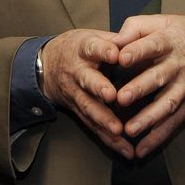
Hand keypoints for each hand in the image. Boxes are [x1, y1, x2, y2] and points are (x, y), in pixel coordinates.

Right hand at [39, 29, 133, 157]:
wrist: (46, 66)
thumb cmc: (77, 48)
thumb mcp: (91, 36)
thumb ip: (115, 39)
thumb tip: (139, 38)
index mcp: (83, 48)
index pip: (93, 47)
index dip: (103, 50)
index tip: (115, 54)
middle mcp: (77, 71)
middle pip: (87, 80)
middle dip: (99, 88)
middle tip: (112, 96)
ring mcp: (75, 92)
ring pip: (88, 107)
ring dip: (103, 119)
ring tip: (118, 130)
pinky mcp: (77, 111)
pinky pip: (92, 126)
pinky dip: (108, 139)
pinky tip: (124, 148)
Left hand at [112, 15, 184, 158]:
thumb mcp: (165, 21)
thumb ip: (137, 27)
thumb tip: (113, 41)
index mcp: (170, 40)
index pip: (153, 45)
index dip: (137, 51)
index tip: (120, 58)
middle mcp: (179, 64)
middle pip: (158, 77)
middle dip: (140, 88)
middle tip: (121, 98)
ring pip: (167, 104)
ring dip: (148, 119)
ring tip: (130, 130)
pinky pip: (174, 122)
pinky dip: (159, 137)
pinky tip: (142, 149)